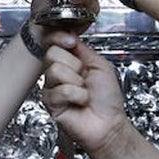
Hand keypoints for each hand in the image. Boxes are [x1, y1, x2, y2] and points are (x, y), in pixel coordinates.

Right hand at [41, 41, 128, 155]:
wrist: (109, 123)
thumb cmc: (107, 99)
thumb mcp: (100, 65)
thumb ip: (83, 49)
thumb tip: (69, 35)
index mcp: (71, 61)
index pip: (54, 42)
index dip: (59, 38)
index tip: (70, 42)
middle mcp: (59, 72)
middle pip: (52, 53)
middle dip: (74, 65)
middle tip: (84, 78)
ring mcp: (52, 87)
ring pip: (55, 71)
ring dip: (77, 83)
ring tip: (83, 92)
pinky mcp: (50, 102)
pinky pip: (60, 90)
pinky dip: (76, 96)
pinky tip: (80, 102)